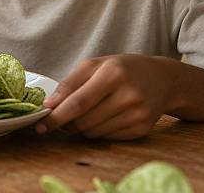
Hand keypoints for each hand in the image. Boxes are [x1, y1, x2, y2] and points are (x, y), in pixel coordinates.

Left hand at [36, 54, 179, 139]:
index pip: (78, 102)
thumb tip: (49, 105)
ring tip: (83, 113)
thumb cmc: (121, 68)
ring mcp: (137, 115)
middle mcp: (128, 95)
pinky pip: (107, 138)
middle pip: (84, 121)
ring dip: (80, 127)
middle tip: (60, 117)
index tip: (40, 124)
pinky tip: (101, 117)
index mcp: (112, 74)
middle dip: (66, 122)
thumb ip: (70, 83)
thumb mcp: (94, 65)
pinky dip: (96, 131)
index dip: (57, 116)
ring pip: (93, 133)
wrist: (162, 79)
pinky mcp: (142, 130)